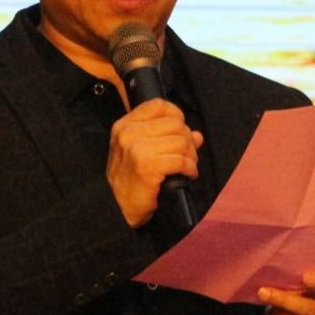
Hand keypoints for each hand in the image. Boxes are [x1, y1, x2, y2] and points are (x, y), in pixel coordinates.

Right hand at [106, 98, 202, 227]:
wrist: (117, 209)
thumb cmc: (131, 181)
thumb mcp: (141, 153)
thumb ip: (167, 139)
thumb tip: (197, 135)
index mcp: (124, 126)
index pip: (159, 106)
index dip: (176, 116)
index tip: (180, 132)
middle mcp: (128, 133)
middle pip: (175, 124)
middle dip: (187, 141)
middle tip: (187, 156)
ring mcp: (136, 149)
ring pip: (181, 141)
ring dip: (191, 156)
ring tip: (187, 166)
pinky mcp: (147, 165)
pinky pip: (181, 159)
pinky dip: (190, 168)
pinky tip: (188, 174)